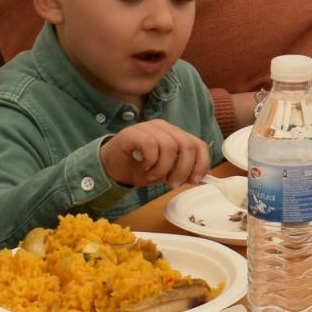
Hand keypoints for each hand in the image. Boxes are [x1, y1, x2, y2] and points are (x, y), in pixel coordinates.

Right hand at [98, 120, 212, 187]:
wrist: (110, 167)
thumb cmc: (138, 168)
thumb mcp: (164, 172)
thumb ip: (180, 171)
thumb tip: (197, 178)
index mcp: (175, 135)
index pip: (198, 144)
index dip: (201, 163)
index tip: (195, 180)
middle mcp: (164, 127)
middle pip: (187, 145)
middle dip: (183, 169)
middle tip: (172, 184)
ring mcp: (148, 127)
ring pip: (169, 146)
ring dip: (163, 168)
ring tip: (152, 176)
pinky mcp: (132, 132)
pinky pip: (150, 145)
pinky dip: (150, 161)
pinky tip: (143, 168)